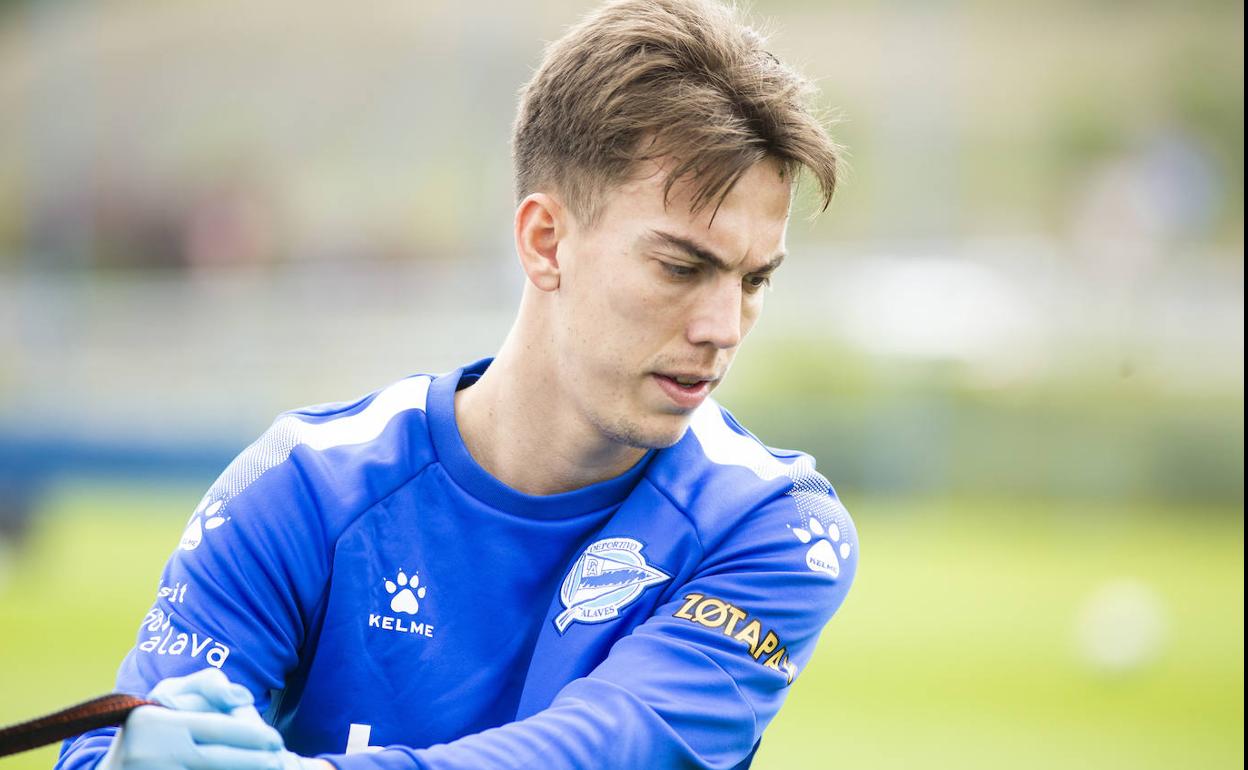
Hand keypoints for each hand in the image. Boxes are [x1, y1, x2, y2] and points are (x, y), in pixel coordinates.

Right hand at [100, 669, 285, 769]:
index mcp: (156, 722)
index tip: (276, 740)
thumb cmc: (151, 723)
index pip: (217, 729)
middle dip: (254, 762)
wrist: (109, 769)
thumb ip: (209, 683)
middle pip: (219, 762)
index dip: (253, 737)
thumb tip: (244, 698)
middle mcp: (152, 754)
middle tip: (278, 759)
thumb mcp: (171, 692)